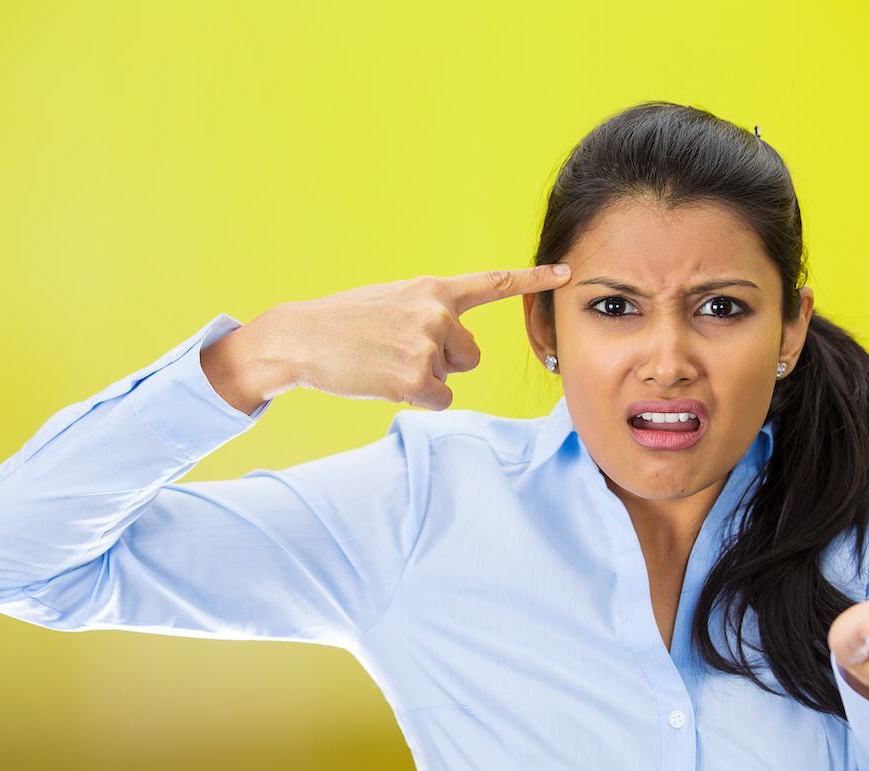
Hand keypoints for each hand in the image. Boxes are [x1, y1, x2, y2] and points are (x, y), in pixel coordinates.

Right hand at [201, 265, 571, 413]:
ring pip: (452, 378)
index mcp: (433, 289)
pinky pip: (439, 399)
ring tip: (386, 362)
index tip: (567, 274)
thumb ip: (430, 311)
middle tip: (399, 352)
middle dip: (444, 361)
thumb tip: (458, 345)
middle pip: (471, 354)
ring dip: (425, 379)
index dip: (532, 279)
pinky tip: (386, 381)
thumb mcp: (393, 301)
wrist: (301, 338)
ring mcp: (427, 343)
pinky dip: (416, 398)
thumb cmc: (345, 322)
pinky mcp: (416, 376)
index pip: (491, 283)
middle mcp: (437, 312)